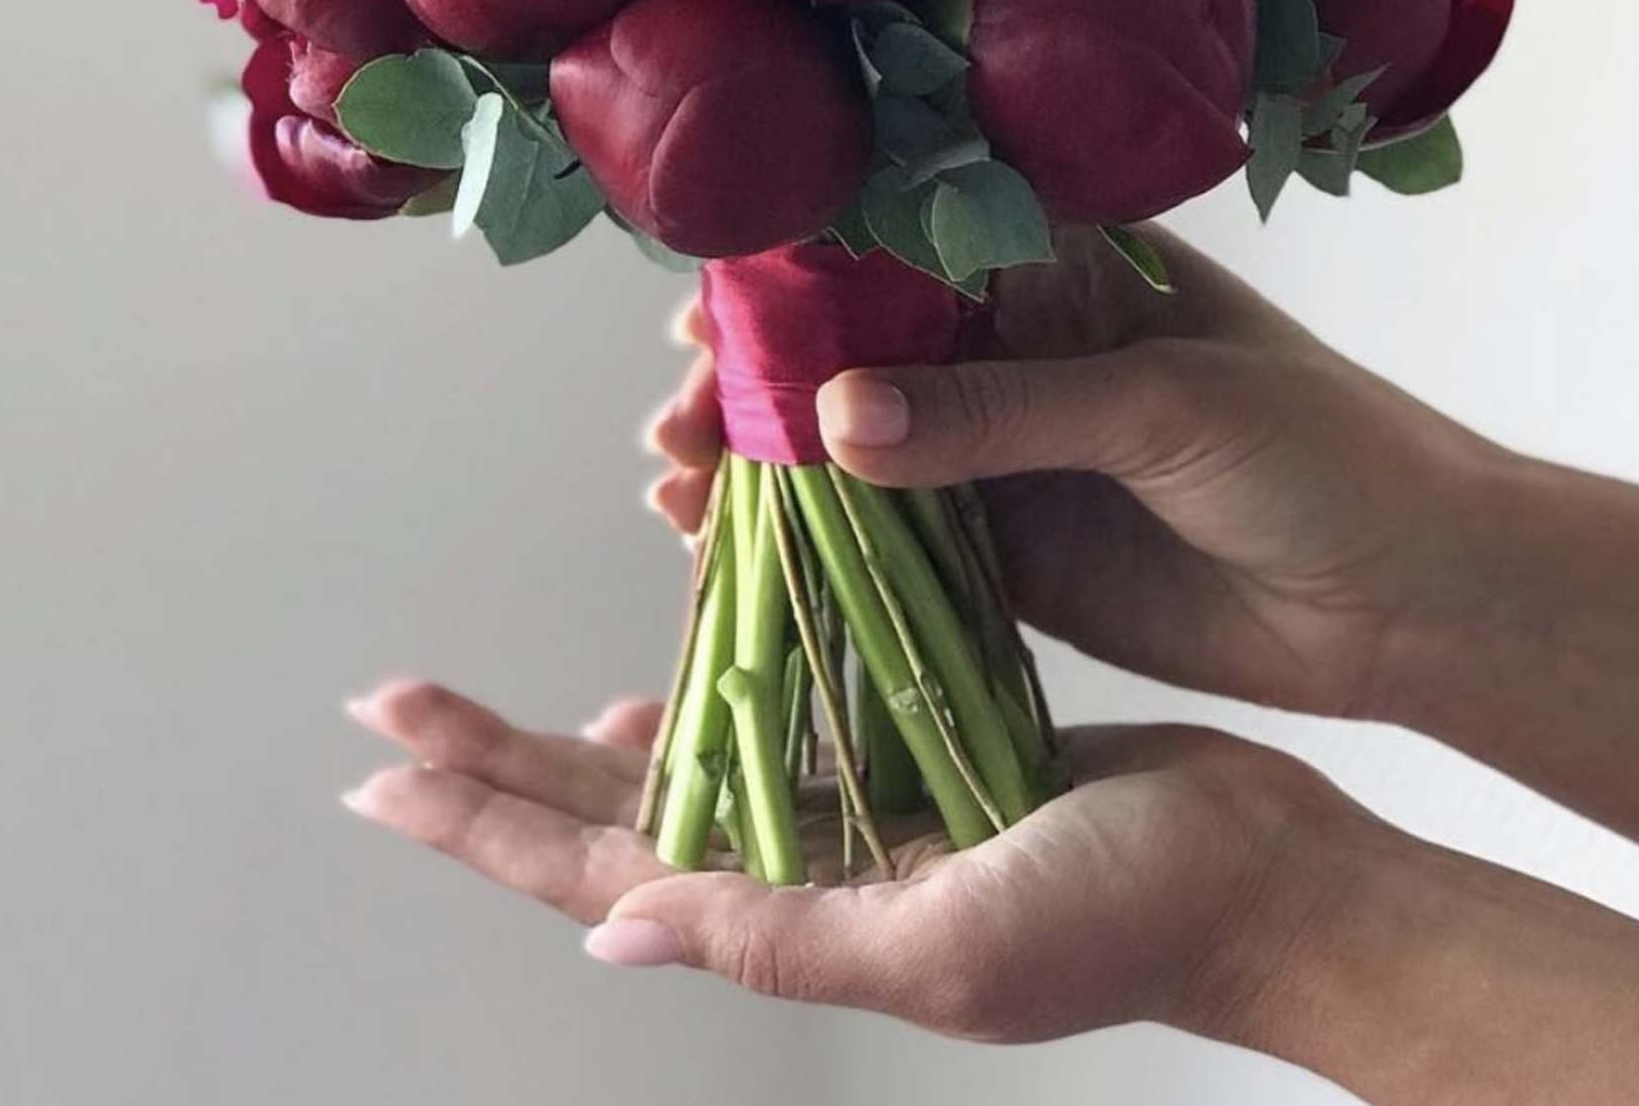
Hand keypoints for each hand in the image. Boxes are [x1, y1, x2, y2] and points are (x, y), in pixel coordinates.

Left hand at [340, 677, 1355, 1043]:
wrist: (1257, 875)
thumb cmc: (1121, 921)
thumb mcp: (945, 947)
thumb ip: (781, 938)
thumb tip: (612, 933)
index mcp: (797, 923)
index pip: (599, 870)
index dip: (484, 822)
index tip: (381, 767)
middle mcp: (804, 874)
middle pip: (608, 815)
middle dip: (492, 767)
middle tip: (392, 704)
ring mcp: (853, 820)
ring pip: (678, 769)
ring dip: (576, 744)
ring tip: (484, 714)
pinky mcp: (910, 760)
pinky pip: (778, 729)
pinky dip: (707, 704)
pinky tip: (659, 689)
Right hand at [648, 224, 1491, 720]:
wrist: (1418, 602)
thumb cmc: (1328, 455)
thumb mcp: (1168, 405)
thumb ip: (1004, 414)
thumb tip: (836, 419)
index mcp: (1067, 268)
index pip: (905, 243)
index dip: (800, 269)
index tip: (707, 308)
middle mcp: (1019, 348)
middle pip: (854, 347)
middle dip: (755, 377)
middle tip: (676, 419)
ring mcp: (1005, 452)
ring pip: (854, 445)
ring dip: (760, 461)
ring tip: (676, 485)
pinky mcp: (1009, 550)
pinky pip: (888, 540)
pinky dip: (811, 543)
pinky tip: (730, 550)